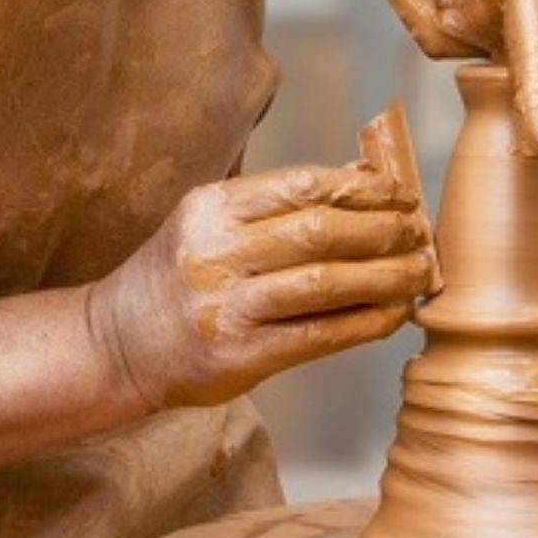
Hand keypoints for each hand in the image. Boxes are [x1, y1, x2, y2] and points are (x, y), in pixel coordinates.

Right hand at [85, 163, 434, 410]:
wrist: (117, 345)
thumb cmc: (177, 279)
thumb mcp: (209, 225)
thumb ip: (275, 206)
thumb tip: (361, 180)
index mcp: (211, 209)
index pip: (302, 185)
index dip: (364, 188)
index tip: (402, 194)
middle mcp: (215, 253)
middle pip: (320, 231)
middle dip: (383, 229)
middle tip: (420, 233)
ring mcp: (226, 308)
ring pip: (326, 283)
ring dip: (386, 276)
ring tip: (420, 272)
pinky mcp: (240, 357)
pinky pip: (320, 334)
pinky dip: (367, 323)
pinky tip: (394, 315)